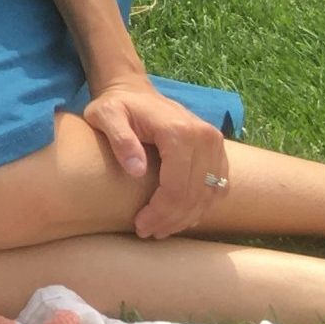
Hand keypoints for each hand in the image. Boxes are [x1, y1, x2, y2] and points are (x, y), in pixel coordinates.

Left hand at [83, 76, 228, 238]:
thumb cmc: (117, 105)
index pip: (176, 186)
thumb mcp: (106, 116)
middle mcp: (205, 138)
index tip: (140, 226)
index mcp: (180, 131)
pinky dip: (202, 206)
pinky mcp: (218, 151)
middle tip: (148, 232)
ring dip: (187, 218)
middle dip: (171, 220)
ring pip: (210, 195)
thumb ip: (120, 139)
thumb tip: (136, 170)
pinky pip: (218, 187)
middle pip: (194, 194)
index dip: (160, 212)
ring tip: (161, 229)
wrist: (135, 90)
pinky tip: (182, 217)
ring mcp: (216, 144)